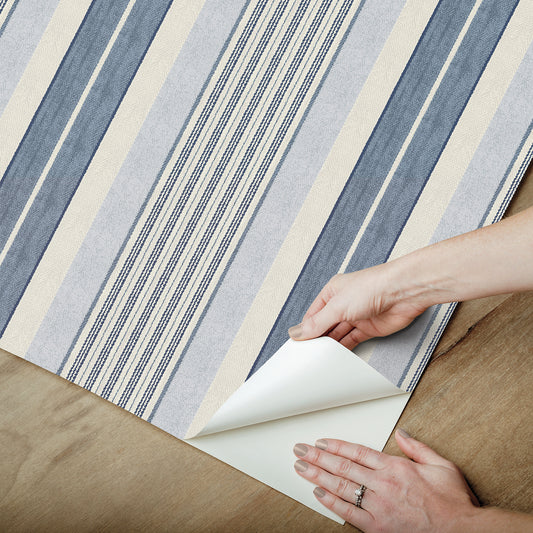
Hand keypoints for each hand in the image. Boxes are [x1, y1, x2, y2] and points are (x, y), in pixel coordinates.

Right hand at [288, 265, 429, 349]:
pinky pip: (353, 340)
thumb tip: (297, 332)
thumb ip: (317, 323)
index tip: (297, 345)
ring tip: (320, 359)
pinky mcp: (370, 328)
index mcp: (332, 292)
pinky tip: (337, 357)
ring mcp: (357, 316)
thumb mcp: (337, 306)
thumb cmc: (372, 287)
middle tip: (307, 355)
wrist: (403, 292)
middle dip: (318, 339)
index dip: (305, 329)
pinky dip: (345, 349)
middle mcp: (344, 304)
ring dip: (331, 345)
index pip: (313, 314)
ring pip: (339, 334)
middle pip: (325, 325)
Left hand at [293, 429, 479, 532]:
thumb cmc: (453, 502)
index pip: (357, 452)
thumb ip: (417, 448)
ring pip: (341, 488)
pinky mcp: (379, 528)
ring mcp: (379, 507)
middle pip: (343, 467)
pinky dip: (332, 503)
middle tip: (300, 451)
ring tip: (301, 468)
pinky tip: (318, 494)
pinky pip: (349, 513)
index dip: (336, 446)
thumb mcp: (442, 465)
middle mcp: (383, 485)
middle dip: (318, 458)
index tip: (321, 442)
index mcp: (395, 468)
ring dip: (317, 476)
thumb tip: (401, 434)